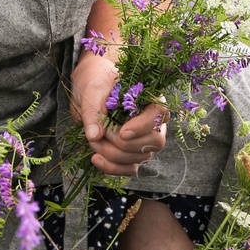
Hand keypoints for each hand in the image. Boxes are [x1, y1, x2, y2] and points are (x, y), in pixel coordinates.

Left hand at [70, 51, 168, 176]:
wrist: (90, 87)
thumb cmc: (97, 82)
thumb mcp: (92, 90)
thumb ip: (93, 111)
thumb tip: (94, 135)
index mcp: (151, 97)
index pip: (160, 114)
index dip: (142, 127)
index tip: (121, 132)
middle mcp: (154, 120)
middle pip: (154, 142)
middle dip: (123, 144)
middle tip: (98, 135)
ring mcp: (145, 139)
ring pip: (140, 157)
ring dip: (113, 155)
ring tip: (93, 141)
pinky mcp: (132, 152)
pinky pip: (130, 168)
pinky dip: (113, 168)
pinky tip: (96, 159)